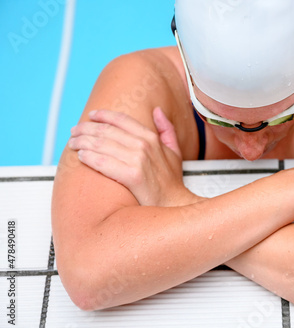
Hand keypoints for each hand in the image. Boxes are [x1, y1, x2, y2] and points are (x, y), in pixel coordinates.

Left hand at [68, 107, 191, 206]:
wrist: (175, 203)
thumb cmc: (171, 181)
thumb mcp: (174, 151)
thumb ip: (166, 129)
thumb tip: (157, 111)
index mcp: (151, 138)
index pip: (122, 120)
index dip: (103, 115)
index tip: (91, 116)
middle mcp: (144, 146)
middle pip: (107, 131)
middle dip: (86, 129)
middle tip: (74, 131)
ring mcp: (138, 160)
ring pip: (101, 145)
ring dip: (82, 142)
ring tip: (73, 143)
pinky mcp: (132, 176)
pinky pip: (103, 163)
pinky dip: (89, 158)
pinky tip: (81, 156)